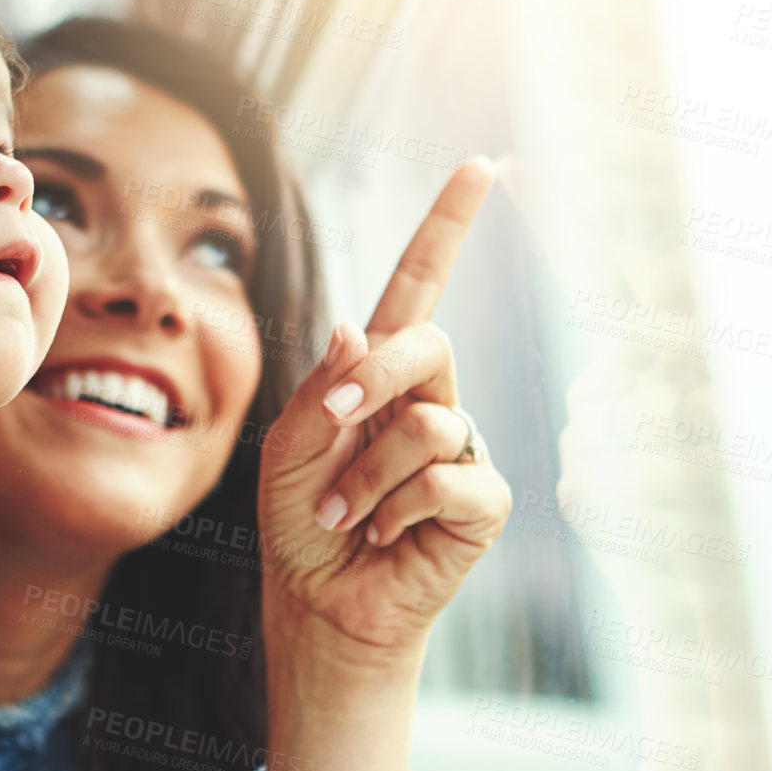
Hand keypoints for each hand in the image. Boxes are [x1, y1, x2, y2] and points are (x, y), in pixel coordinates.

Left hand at [259, 158, 513, 668]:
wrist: (318, 604)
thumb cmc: (299, 522)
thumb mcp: (289, 445)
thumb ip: (321, 385)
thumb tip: (356, 326)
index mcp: (380, 374)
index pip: (419, 286)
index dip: (448, 226)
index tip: (480, 166)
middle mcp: (430, 401)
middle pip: (427, 342)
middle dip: (373, 380)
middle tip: (330, 425)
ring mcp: (462, 449)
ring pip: (429, 423)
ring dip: (364, 476)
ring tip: (343, 516)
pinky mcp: (482, 502)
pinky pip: (449, 480)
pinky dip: (397, 511)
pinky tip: (381, 538)